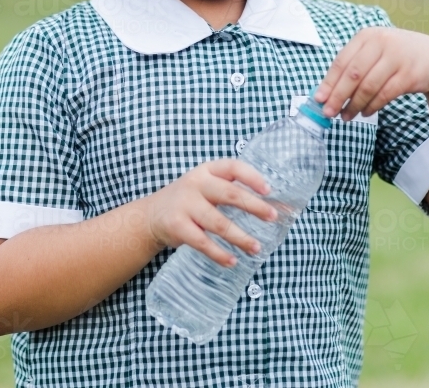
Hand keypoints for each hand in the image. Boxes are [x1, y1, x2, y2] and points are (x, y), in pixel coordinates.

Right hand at [144, 159, 278, 267]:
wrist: (151, 215)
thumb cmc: (190, 201)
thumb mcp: (207, 188)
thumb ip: (234, 193)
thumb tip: (277, 208)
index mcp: (207, 171)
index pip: (233, 167)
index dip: (252, 177)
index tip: (269, 190)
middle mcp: (195, 184)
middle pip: (229, 194)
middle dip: (254, 206)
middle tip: (273, 217)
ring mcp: (185, 204)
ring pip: (218, 223)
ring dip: (240, 237)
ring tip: (256, 248)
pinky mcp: (177, 226)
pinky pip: (202, 242)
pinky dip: (219, 253)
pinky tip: (232, 261)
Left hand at [314, 27, 428, 120]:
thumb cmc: (394, 56)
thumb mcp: (373, 52)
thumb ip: (352, 68)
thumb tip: (326, 94)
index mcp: (367, 36)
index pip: (341, 61)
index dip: (329, 82)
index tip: (319, 99)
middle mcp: (381, 43)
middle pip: (353, 74)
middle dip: (338, 96)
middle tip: (328, 113)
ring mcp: (397, 58)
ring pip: (368, 86)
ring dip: (355, 105)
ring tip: (346, 116)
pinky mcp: (410, 74)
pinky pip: (385, 94)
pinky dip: (372, 106)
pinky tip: (365, 113)